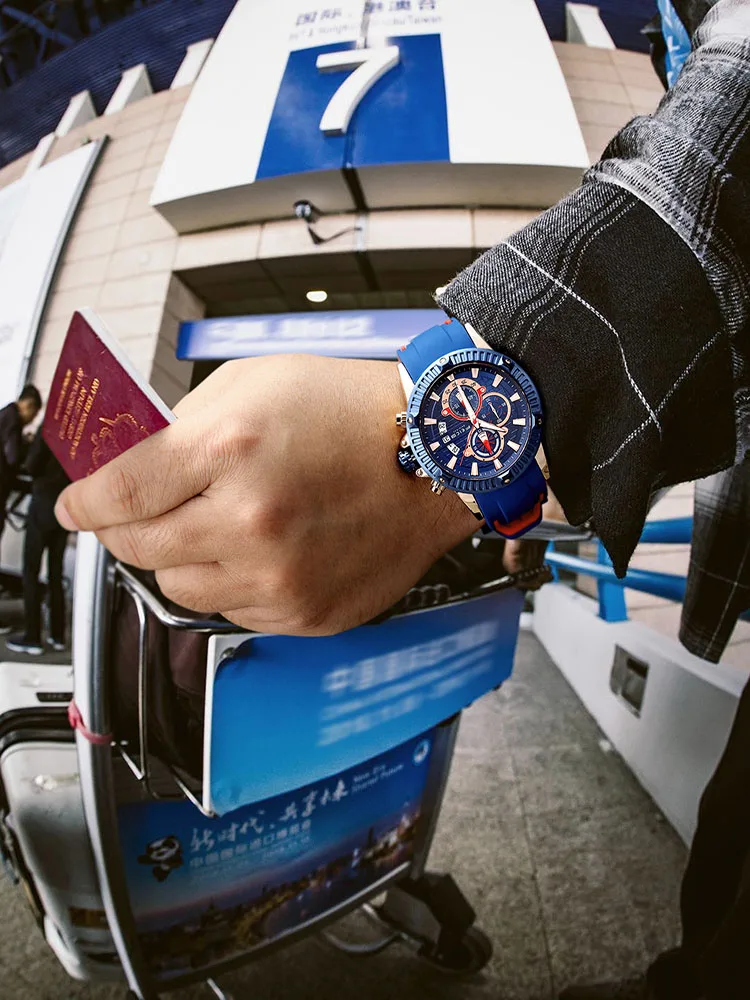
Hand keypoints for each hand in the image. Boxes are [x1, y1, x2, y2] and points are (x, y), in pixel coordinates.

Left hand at [55, 356, 477, 635]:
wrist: (438, 456)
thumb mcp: (255, 382)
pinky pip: (233, 612)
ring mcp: (280, 578)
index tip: (75, 508)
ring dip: (181, 557)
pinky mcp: (305, 613)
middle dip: (126, 529)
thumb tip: (134, 466)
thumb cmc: (353, 412)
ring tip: (219, 524)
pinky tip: (263, 548)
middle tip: (140, 512)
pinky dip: (232, 582)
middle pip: (138, 548)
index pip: (119, 494)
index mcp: (232, 451)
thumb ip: (183, 426)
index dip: (83, 502)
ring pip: (181, 588)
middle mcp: (251, 523)